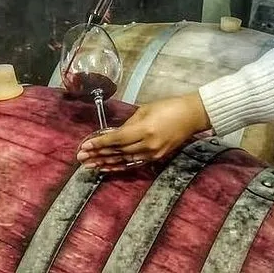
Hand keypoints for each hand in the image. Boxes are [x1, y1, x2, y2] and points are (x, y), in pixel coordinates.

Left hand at [76, 93, 211, 171]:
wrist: (192, 116)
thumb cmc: (168, 107)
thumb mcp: (145, 110)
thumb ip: (128, 124)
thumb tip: (114, 134)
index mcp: (145, 130)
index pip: (116, 139)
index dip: (99, 143)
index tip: (85, 145)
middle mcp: (148, 144)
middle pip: (118, 151)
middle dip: (98, 154)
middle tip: (81, 157)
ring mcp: (153, 153)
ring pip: (124, 160)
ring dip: (106, 162)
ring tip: (90, 165)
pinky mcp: (157, 157)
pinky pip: (134, 163)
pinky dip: (120, 166)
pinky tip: (108, 168)